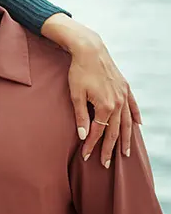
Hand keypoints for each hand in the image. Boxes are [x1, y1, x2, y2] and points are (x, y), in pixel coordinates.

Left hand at [68, 32, 141, 166]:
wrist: (89, 50)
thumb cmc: (78, 72)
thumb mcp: (75, 95)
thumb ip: (80, 117)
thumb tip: (82, 136)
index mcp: (105, 106)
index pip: (98, 132)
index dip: (91, 145)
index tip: (86, 156)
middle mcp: (118, 103)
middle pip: (115, 131)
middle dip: (110, 149)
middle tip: (106, 164)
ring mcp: (124, 95)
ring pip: (126, 122)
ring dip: (125, 138)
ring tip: (125, 152)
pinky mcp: (125, 88)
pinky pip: (133, 106)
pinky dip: (136, 117)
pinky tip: (138, 126)